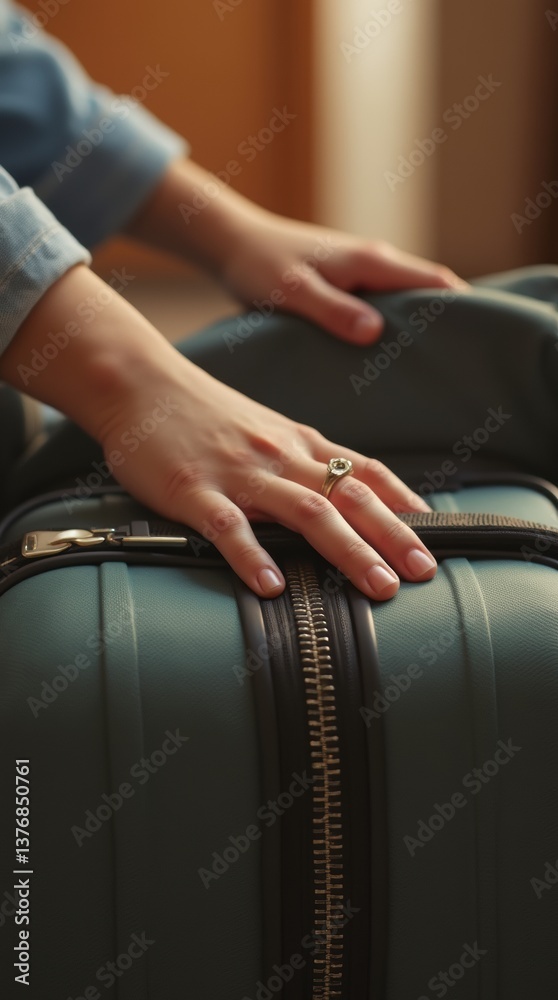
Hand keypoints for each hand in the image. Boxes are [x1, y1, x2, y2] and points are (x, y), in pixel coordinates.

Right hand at [0, 266, 437, 600]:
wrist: (141, 384)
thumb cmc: (205, 413)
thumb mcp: (267, 430)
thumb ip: (305, 459)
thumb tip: (347, 491)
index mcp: (298, 443)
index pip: (363, 472)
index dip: (402, 504)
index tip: (435, 534)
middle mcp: (280, 457)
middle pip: (348, 496)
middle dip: (392, 536)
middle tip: (424, 573)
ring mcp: (239, 474)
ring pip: (306, 512)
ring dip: (348, 551)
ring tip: (378, 587)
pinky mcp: (195, 490)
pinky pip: (229, 527)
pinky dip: (253, 557)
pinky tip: (272, 587)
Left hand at [221, 210, 467, 344]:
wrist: (232, 244)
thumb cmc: (259, 265)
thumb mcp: (293, 292)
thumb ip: (333, 311)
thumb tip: (375, 333)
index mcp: (370, 261)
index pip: (435, 281)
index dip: (461, 308)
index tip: (477, 342)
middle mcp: (373, 262)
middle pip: (426, 293)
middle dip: (444, 324)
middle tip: (455, 367)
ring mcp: (361, 273)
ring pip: (403, 301)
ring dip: (416, 328)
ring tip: (426, 370)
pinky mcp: (345, 285)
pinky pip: (381, 306)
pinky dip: (391, 327)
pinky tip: (386, 359)